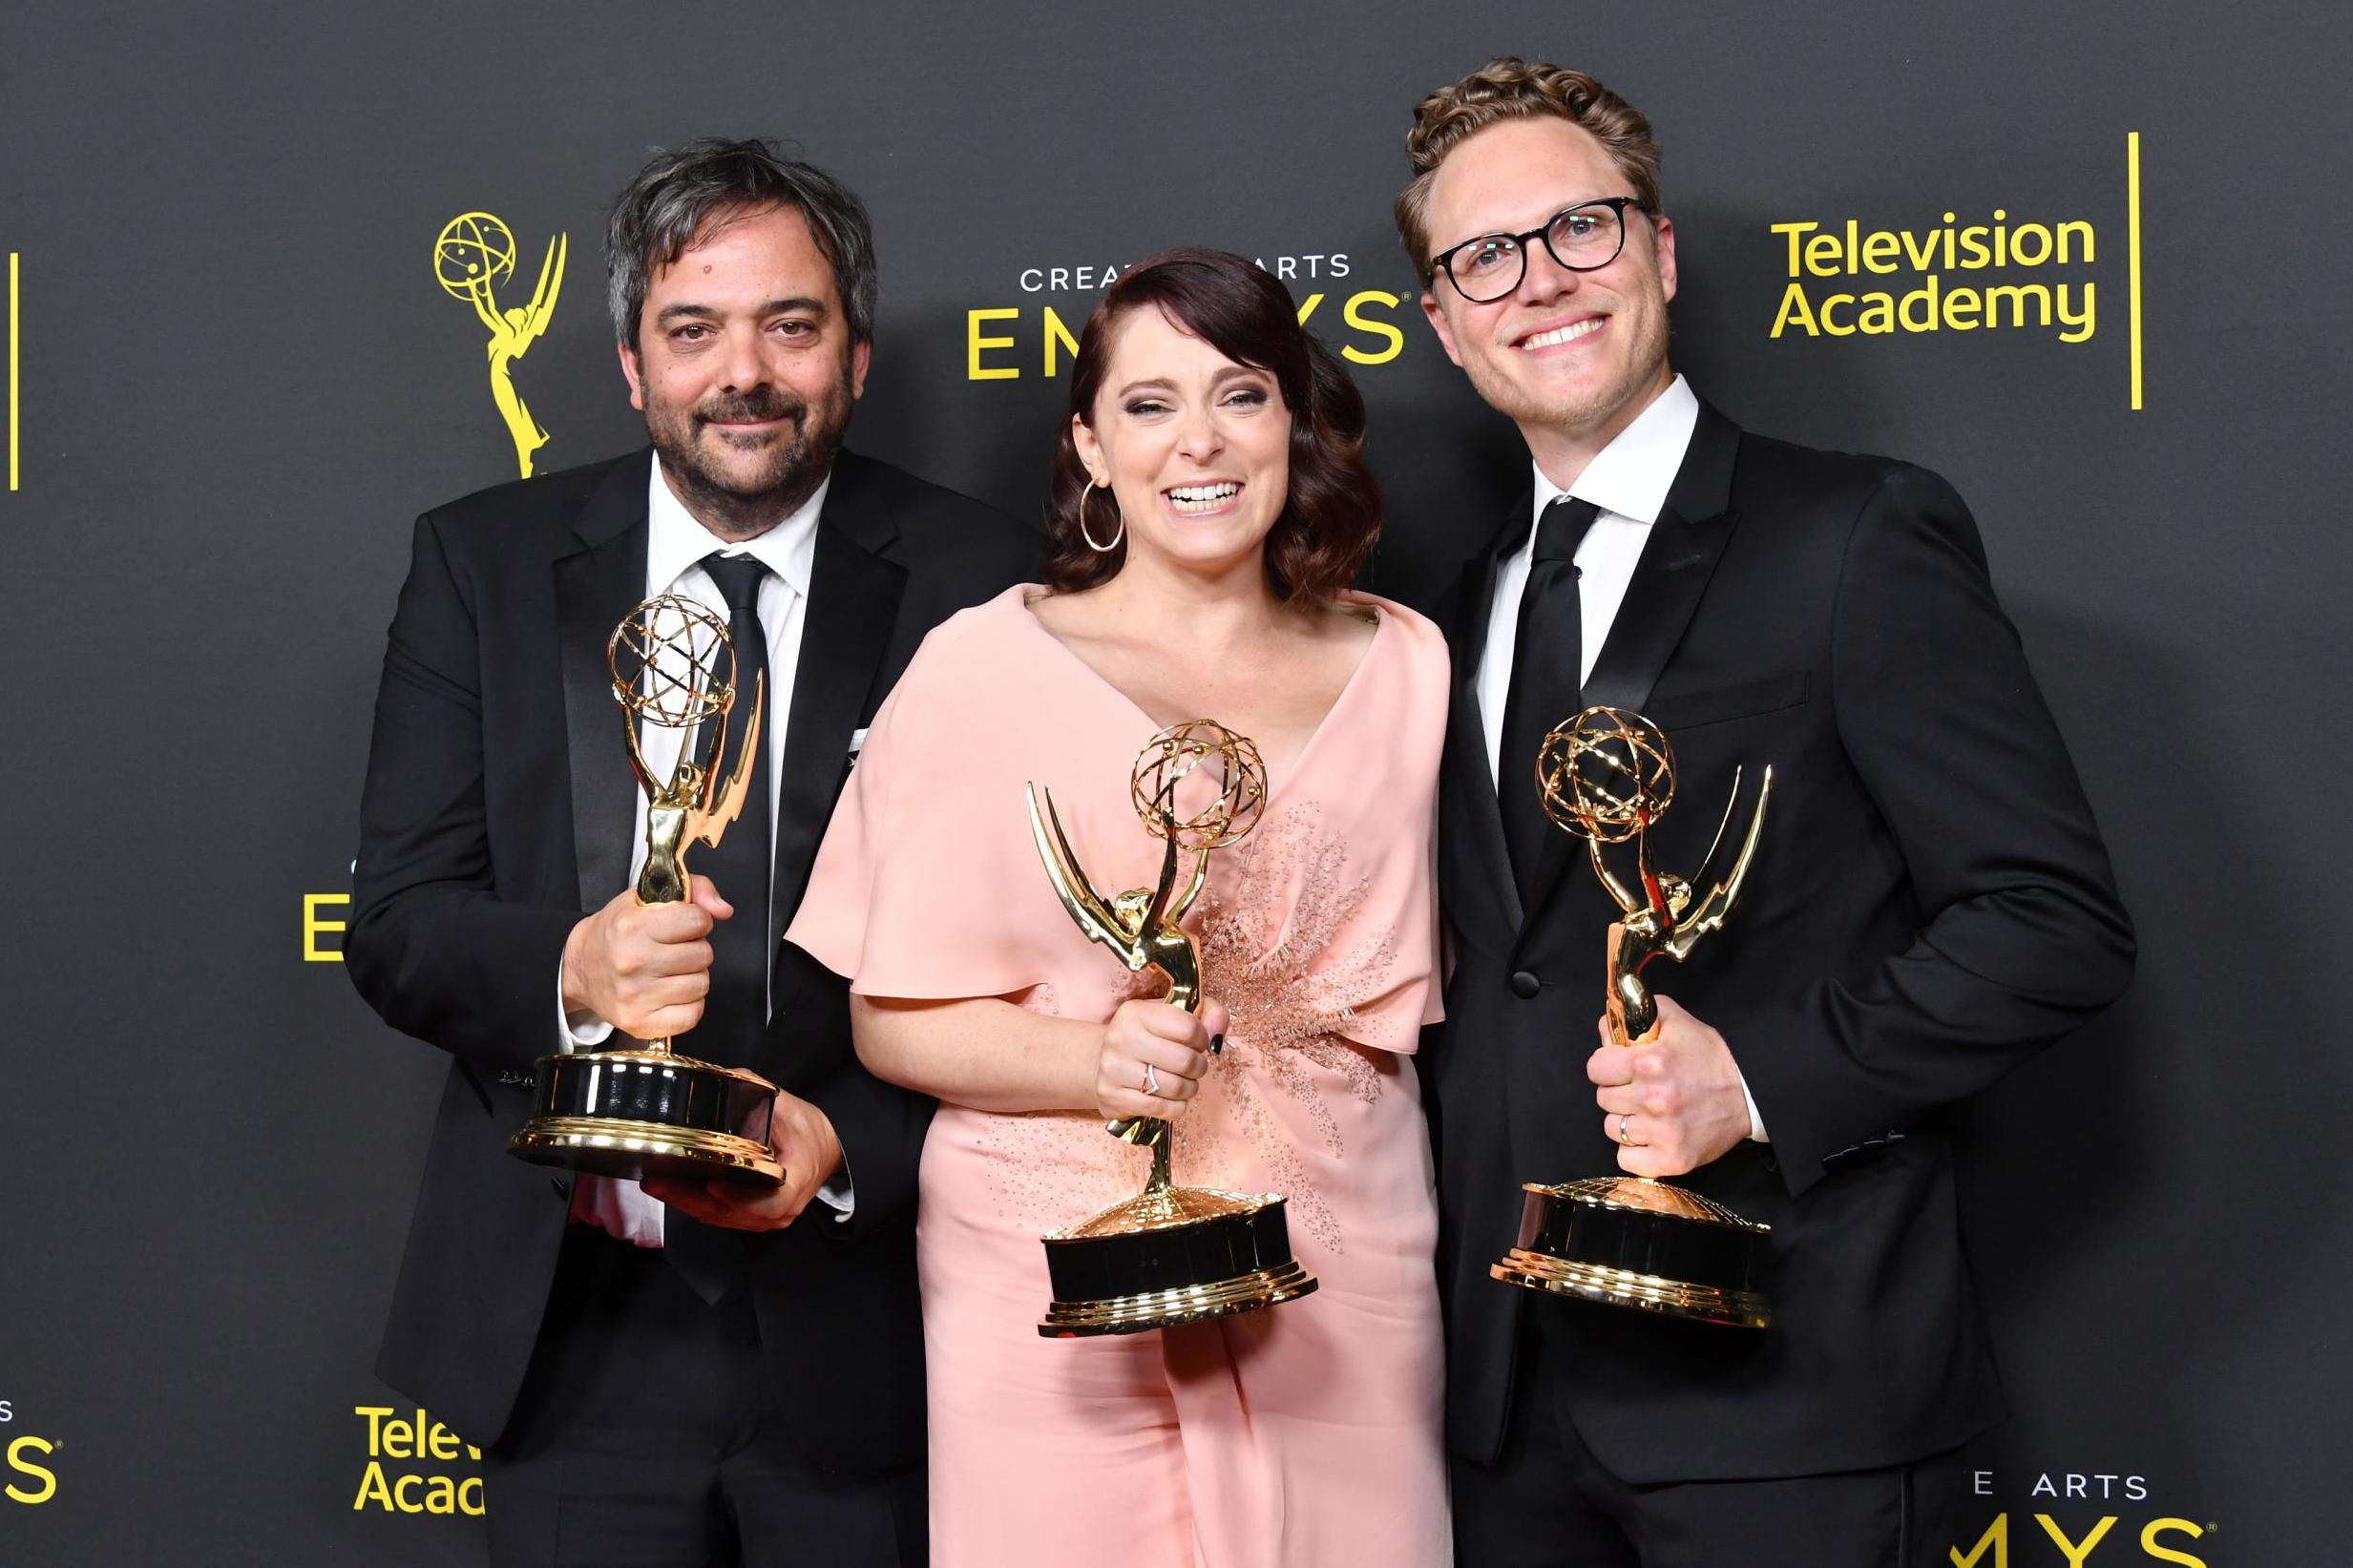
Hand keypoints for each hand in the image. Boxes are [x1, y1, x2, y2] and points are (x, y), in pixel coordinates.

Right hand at [559, 876, 730, 1040]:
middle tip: (673, 949)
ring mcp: (636, 996)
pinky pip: (692, 1015)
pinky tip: (671, 993)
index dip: (697, 920)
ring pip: (701, 984)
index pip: (697, 920)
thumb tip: (723, 910)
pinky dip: (689, 1004)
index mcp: (633, 926)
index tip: (683, 924)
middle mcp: (633, 962)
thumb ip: (692, 890)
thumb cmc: (617, 931)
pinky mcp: (640, 1023)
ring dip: (693, 976)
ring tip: (670, 971)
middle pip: (703, 954)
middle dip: (695, 948)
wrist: (580, 968)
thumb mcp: (645, 897)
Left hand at [640, 1090, 843, 1230]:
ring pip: (719, 1217)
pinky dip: (693, 1203)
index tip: (712, 1184)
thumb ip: (757, 1091)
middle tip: (656, 1180)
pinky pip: (718, 1215)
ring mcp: (763, 1218)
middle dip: (689, 1198)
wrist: (827, 1150)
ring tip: (654, 1182)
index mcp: (795, 1183)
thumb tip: (721, 1076)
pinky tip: (669, 1187)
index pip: (769, 1202)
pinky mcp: (749, 1217)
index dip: (739, 1198)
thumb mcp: (789, 1107)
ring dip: (684, 1202)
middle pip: (731, 1213)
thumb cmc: (809, 1132)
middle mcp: (779, 1211)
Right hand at [1094, 997, 1228, 1121]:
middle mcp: (1120, 1038)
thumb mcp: (1172, 1015)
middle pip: (1184, 1061)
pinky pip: (1160, 1109)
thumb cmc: (1147, 1037)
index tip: (1197, 1043)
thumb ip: (1207, 1014)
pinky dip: (1176, 1107)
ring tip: (1184, 1083)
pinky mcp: (1112, 1097)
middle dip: (1198, 1067)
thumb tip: (1217, 1036)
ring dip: (1189, 1088)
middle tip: (1194, 1067)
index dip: (1202, 1038)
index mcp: (1136, 1013)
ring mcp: (1113, 1069)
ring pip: (1174, 1087)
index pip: (1188, 1027)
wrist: (1102, 1061)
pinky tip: (1172, 1098)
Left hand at [1588, 995, 1750, 1177]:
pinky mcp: (1672, 1159)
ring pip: (1612, 1128)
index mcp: (1650, 1063)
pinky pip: (1626, 1159)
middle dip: (1617, 1090)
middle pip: (1603, 1097)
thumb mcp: (1675, 1022)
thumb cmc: (1711, 1057)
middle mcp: (1654, 1098)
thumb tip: (1603, 1029)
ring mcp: (1663, 1132)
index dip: (1606, 1065)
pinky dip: (1634, 1151)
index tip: (1619, 1067)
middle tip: (1640, 1088)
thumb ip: (1634, 1017)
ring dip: (1625, 1119)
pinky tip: (1650, 1136)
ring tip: (1648, 1111)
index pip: (1596, 1068)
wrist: (1749, 1094)